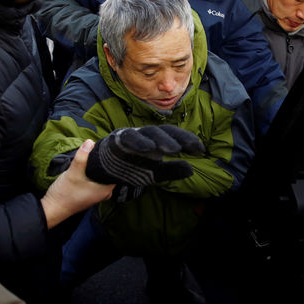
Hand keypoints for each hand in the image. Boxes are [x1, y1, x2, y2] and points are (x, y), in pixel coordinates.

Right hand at [41, 139, 113, 227]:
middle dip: (102, 162)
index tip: (106, 150)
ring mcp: (97, 195)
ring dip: (96, 168)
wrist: (53, 208)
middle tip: (97, 151)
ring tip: (91, 158)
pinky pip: (95, 181)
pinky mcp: (90, 194)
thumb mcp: (74, 172)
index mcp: (106, 190)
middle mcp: (105, 193)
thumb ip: (82, 157)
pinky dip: (92, 174)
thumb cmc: (64, 194)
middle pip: (108, 173)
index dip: (111, 159)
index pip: (116, 170)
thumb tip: (90, 142)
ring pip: (101, 176)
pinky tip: (86, 168)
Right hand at [85, 125, 204, 186]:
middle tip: (190, 148)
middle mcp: (146, 134)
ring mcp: (133, 134)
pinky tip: (148, 148)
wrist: (103, 169)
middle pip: (165, 131)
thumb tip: (191, 170)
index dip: (188, 140)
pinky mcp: (118, 139)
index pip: (174, 136)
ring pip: (149, 133)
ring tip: (174, 149)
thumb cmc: (131, 166)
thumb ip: (171, 170)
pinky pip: (130, 137)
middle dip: (178, 138)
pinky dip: (139, 142)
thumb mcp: (154, 172)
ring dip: (162, 140)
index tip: (200, 150)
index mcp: (156, 140)